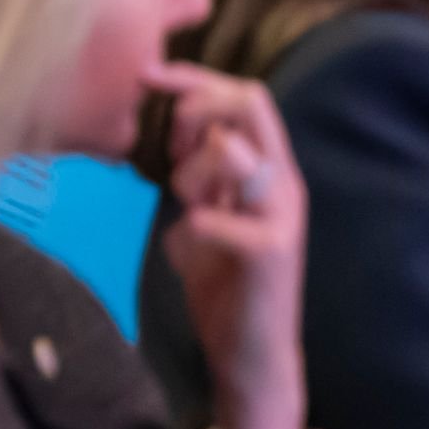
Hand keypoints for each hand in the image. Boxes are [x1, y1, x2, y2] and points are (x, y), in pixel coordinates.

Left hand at [147, 59, 312, 428]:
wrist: (250, 352)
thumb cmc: (223, 282)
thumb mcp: (202, 214)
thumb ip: (196, 173)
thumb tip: (164, 129)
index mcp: (268, 169)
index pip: (245, 95)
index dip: (193, 78)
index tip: (144, 76)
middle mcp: (284, 183)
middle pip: (249, 104)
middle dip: (195, 113)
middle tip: (173, 155)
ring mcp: (281, 215)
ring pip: (230, 151)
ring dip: (190, 174)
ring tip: (190, 211)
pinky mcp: (271, 251)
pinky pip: (212, 216)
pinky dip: (189, 229)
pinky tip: (190, 252)